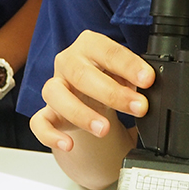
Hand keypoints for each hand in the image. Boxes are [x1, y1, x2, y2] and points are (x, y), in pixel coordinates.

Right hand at [30, 30, 154, 151]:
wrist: (90, 96)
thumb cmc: (108, 79)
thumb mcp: (124, 74)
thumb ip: (133, 78)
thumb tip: (148, 85)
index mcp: (89, 45)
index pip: (108, 52)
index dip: (129, 66)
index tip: (147, 80)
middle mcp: (67, 62)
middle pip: (82, 74)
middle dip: (113, 93)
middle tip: (139, 107)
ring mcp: (54, 86)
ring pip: (56, 95)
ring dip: (81, 113)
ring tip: (105, 129)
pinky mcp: (47, 112)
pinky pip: (40, 122)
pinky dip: (51, 135)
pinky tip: (68, 144)